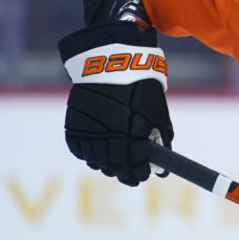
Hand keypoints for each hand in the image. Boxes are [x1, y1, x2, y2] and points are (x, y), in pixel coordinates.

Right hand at [59, 22, 173, 185]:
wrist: (111, 63)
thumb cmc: (141, 87)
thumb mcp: (158, 112)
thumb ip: (161, 139)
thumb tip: (163, 165)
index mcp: (133, 132)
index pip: (135, 164)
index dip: (140, 173)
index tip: (144, 175)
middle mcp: (109, 135)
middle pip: (115, 166)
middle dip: (125, 174)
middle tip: (131, 176)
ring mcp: (90, 132)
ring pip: (97, 161)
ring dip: (107, 166)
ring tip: (116, 165)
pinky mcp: (75, 127)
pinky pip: (81, 150)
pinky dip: (90, 155)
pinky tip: (99, 154)